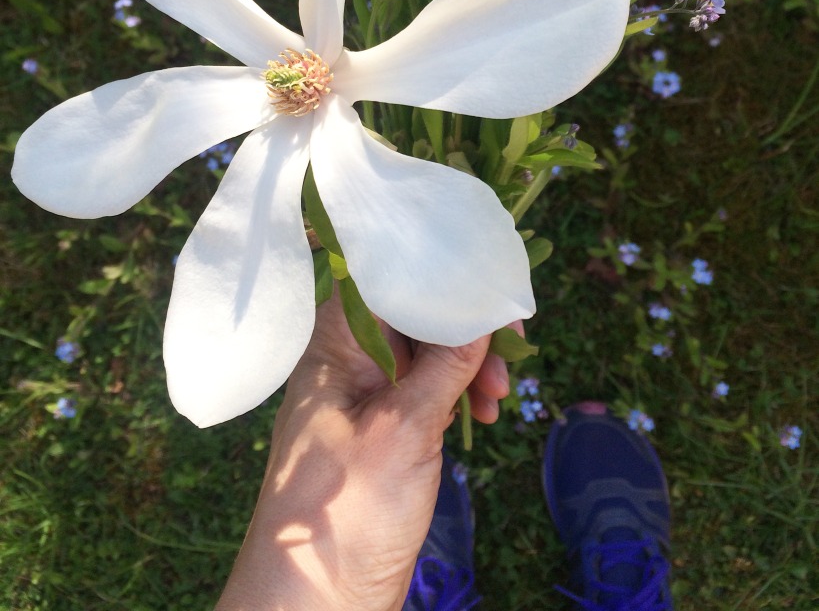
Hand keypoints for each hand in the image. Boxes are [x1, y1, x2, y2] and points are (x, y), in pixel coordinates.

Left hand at [215, 284, 512, 610]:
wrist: (316, 602)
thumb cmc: (346, 511)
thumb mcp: (405, 430)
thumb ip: (446, 364)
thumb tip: (483, 307)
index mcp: (334, 344)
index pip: (386, 276)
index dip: (439, 272)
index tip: (490, 288)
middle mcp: (348, 358)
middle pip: (414, 309)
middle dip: (465, 325)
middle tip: (511, 354)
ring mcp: (367, 393)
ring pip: (428, 350)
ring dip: (470, 363)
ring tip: (498, 401)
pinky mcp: (385, 426)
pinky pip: (428, 387)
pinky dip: (460, 394)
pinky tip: (483, 416)